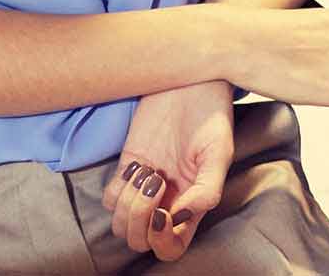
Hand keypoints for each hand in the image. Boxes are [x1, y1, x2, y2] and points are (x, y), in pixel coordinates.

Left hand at [102, 81, 232, 259]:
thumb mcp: (219, 151)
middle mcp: (167, 201)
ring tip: (148, 173)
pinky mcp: (127, 169)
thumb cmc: (210, 114)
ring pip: (121, 223)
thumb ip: (207, 190)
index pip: (172, 247)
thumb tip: (181, 218)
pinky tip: (137, 165)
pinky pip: (109, 198)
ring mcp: (144, 187)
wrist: (187, 81)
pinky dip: (117, 188)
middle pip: (141, 240)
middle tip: (155, 185)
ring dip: (128, 204)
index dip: (163, 241)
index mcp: (193, 204)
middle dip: (140, 221)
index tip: (165, 213)